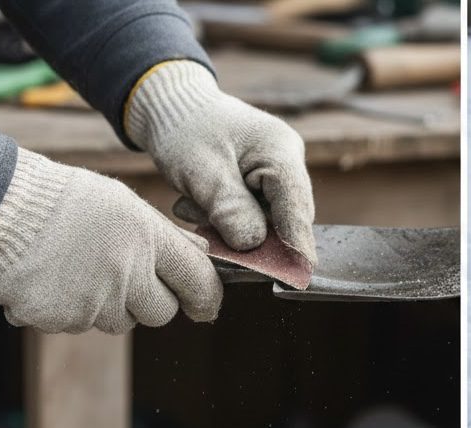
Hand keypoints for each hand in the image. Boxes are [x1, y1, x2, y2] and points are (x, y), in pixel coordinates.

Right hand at [0, 149, 221, 333]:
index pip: (198, 282)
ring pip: (121, 322)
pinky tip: (57, 280)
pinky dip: (72, 310)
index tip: (204, 305)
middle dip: (151, 301)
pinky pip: (80, 325)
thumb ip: (167, 236)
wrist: (2, 207)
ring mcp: (93, 301)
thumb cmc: (68, 201)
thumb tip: (203, 254)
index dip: (206, 298)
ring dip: (111, 306)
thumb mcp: (127, 205)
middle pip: (162, 313)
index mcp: (149, 241)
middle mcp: (127, 274)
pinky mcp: (60, 319)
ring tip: (84, 270)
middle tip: (126, 277)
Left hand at [126, 61, 315, 262]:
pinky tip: (198, 205)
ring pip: (269, 219)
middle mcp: (288, 161)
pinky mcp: (263, 181)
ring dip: (233, 226)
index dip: (297, 245)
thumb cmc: (183, 129)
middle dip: (255, 237)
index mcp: (280, 152)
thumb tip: (253, 246)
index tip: (299, 278)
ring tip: (195, 207)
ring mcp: (278, 171)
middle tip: (216, 243)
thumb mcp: (201, 171)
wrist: (170, 105)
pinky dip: (228, 218)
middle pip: (287, 218)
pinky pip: (256, 213)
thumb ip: (230, 209)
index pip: (296, 208)